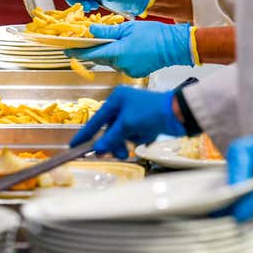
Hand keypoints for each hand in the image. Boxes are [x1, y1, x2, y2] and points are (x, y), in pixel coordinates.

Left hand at [65, 21, 193, 77]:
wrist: (174, 45)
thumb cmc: (154, 34)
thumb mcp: (128, 28)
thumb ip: (107, 32)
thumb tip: (90, 31)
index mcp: (118, 52)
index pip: (90, 55)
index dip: (77, 53)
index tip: (67, 50)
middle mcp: (121, 65)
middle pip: (100, 58)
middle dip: (94, 51)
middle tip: (87, 41)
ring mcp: (128, 71)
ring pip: (110, 62)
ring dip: (108, 53)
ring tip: (115, 42)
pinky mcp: (135, 73)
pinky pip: (121, 65)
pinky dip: (119, 58)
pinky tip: (127, 49)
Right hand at [69, 86, 185, 158]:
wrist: (178, 113)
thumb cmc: (151, 112)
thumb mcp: (128, 125)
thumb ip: (111, 138)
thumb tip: (98, 149)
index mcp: (117, 99)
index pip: (96, 120)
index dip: (85, 134)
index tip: (74, 145)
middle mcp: (123, 105)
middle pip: (109, 129)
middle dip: (112, 142)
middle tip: (114, 153)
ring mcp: (134, 114)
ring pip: (121, 134)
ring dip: (125, 143)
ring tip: (129, 150)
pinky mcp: (144, 123)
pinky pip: (132, 135)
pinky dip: (137, 138)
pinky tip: (145, 137)